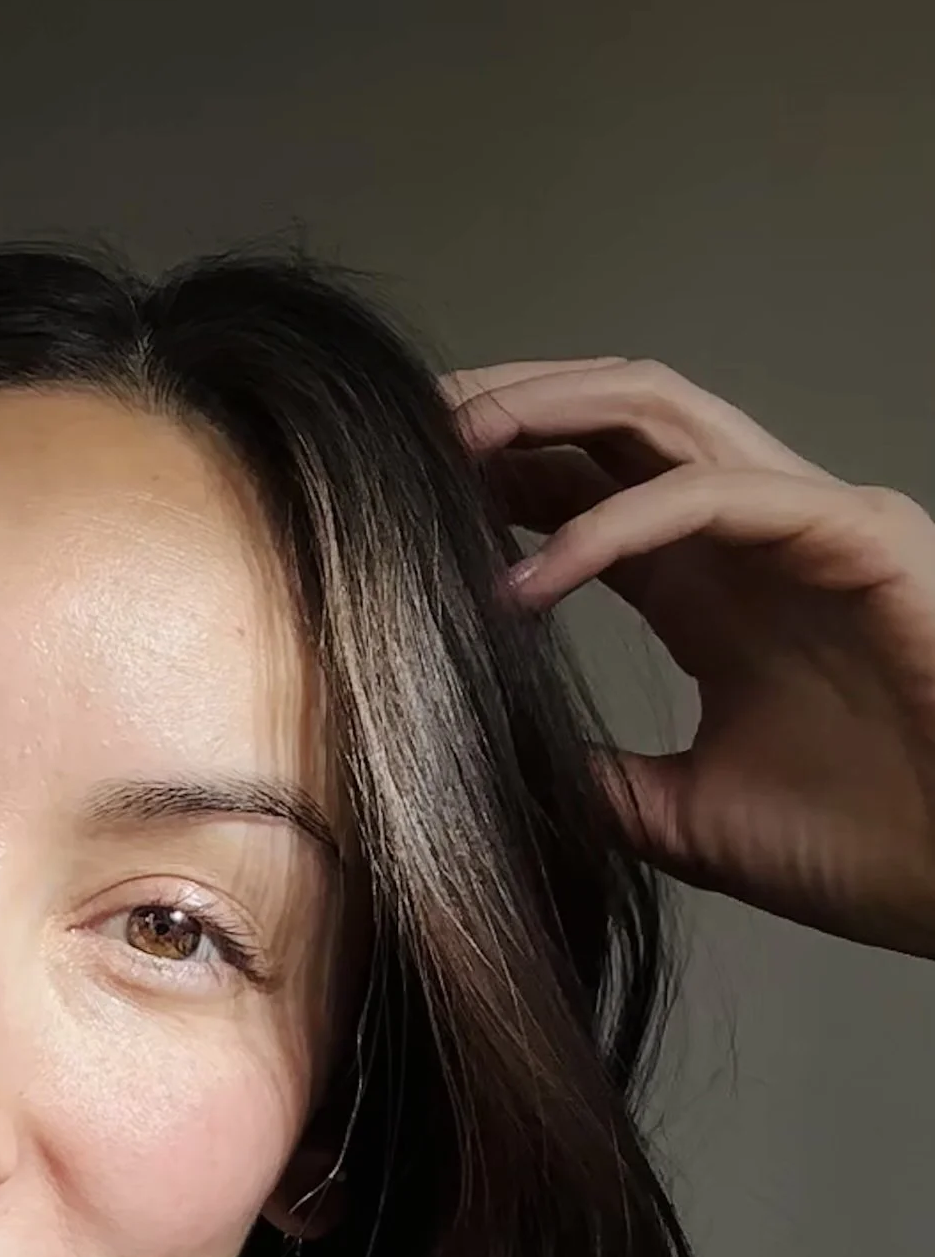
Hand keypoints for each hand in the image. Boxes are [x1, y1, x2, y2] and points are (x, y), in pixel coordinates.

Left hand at [444, 356, 934, 958]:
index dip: (485, 471)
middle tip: (394, 437)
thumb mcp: (682, 817)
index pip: (580, 479)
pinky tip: (531, 580)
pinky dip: (614, 524)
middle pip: (607, 410)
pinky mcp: (862, 538)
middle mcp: (752, 533)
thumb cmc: (869, 849)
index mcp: (709, 584)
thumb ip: (593, 777)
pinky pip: (718, 492)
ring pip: (659, 407)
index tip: (387, 495)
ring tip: (443, 456)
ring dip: (544, 414)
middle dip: (499, 407)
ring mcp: (809, 523)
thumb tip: (484, 771)